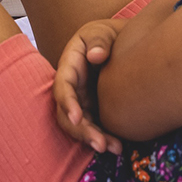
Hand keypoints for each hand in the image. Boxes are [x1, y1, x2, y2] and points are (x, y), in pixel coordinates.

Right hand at [53, 19, 124, 153]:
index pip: (62, 86)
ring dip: (94, 139)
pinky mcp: (94, 111)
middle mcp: (72, 88)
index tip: (77, 118)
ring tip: (114, 148)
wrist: (119, 44)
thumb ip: (98, 41)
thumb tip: (95, 56)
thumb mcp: (101, 32)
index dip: (67, 103)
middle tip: (101, 144)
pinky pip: (95, 128)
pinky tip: (118, 146)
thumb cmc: (107, 36)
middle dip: (82, 131)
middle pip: (68, 114)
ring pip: (80, 126)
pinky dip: (105, 138)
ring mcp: (82, 102)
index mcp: (69, 68)